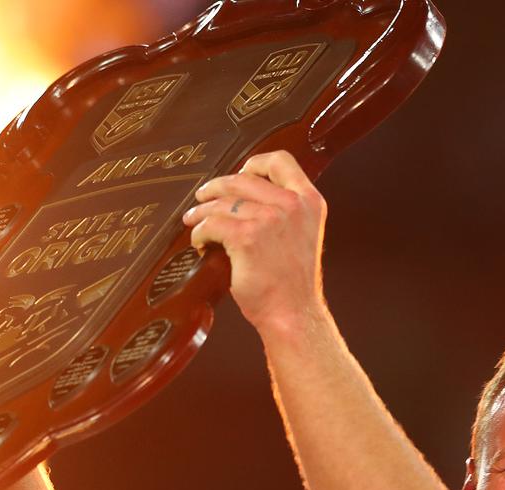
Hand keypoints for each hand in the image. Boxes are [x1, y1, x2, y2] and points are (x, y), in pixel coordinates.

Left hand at [182, 150, 327, 335]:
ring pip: (222, 201)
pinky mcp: (246, 237)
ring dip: (202, 211)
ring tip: (194, 221)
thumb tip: (248, 195)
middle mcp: (292, 205)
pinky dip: (200, 232)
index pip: (281, 161)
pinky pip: (211, 224)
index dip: (255, 163)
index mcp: (309, 201)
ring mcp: (269, 219)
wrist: (293, 313)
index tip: (240, 173)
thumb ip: (286, 211)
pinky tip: (200, 242)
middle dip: (216, 187)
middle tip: (202, 197)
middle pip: (242, 178)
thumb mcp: (303, 234)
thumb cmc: (294, 282)